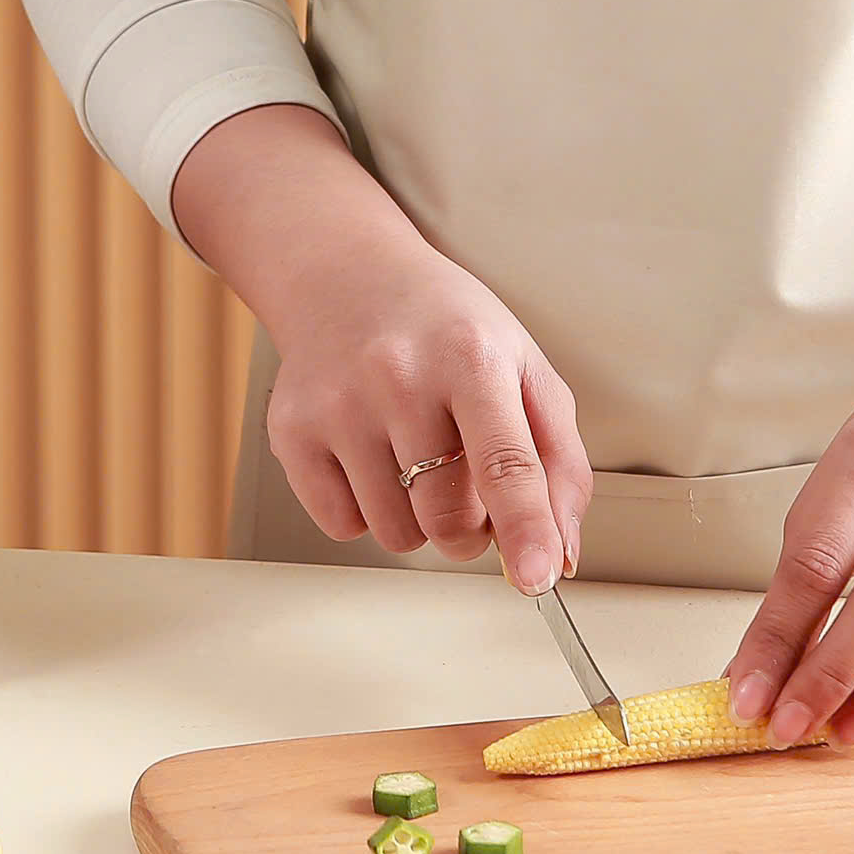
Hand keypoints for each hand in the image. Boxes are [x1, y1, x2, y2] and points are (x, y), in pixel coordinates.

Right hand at [262, 226, 590, 592]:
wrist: (346, 277)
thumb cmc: (445, 328)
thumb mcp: (524, 368)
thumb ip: (558, 460)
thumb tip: (560, 551)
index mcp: (471, 357)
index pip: (505, 462)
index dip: (526, 529)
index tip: (537, 576)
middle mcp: (399, 377)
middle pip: (448, 516)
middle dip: (470, 530)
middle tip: (468, 488)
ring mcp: (338, 405)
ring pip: (396, 533)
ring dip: (418, 520)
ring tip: (415, 459)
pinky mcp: (292, 430)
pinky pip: (342, 526)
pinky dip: (366, 511)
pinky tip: (370, 457)